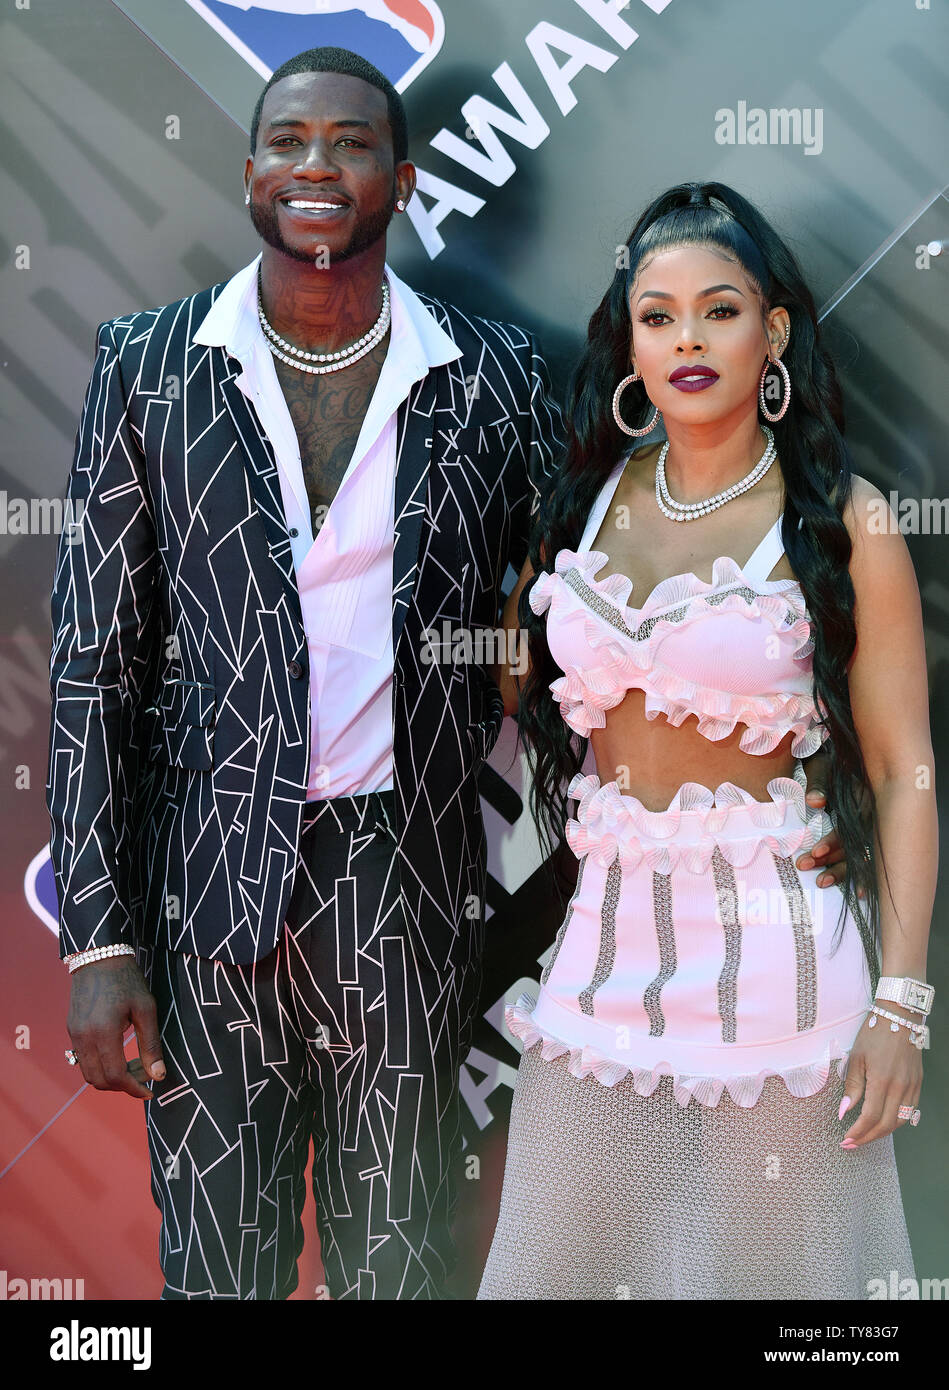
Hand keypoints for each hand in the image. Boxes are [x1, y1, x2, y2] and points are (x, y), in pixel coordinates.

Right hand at [66, 955, 164, 1099]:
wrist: (99, 956)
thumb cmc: (127, 979)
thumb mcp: (146, 1009)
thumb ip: (150, 1044)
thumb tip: (158, 1075)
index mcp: (104, 1032)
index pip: (116, 1076)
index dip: (134, 1089)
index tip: (150, 1091)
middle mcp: (84, 1038)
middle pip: (99, 1080)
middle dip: (123, 1086)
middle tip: (146, 1077)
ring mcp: (74, 1034)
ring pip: (89, 1073)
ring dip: (111, 1078)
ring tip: (135, 1066)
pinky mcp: (72, 1029)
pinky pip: (83, 1060)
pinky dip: (101, 1066)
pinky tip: (120, 1055)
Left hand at [794, 747, 864, 894]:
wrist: (838, 757)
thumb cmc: (827, 762)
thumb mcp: (821, 767)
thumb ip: (818, 784)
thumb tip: (814, 803)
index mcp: (863, 800)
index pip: (849, 827)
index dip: (832, 842)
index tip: (814, 852)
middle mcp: (871, 816)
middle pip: (855, 845)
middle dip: (832, 862)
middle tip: (804, 866)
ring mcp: (869, 826)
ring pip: (859, 854)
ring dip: (840, 870)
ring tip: (820, 882)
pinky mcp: (864, 833)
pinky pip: (865, 857)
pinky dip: (859, 874)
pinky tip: (858, 893)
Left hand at [838, 1009, 922, 1148]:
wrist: (899, 1017)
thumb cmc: (875, 1034)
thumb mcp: (856, 1057)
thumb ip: (852, 1087)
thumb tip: (845, 1111)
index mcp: (882, 1081)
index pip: (870, 1117)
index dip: (858, 1132)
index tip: (846, 1140)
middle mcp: (900, 1087)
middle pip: (886, 1125)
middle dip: (868, 1138)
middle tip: (852, 1144)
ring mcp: (911, 1086)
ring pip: (899, 1121)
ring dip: (882, 1133)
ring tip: (865, 1136)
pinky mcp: (918, 1083)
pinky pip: (909, 1111)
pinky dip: (896, 1121)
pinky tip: (884, 1122)